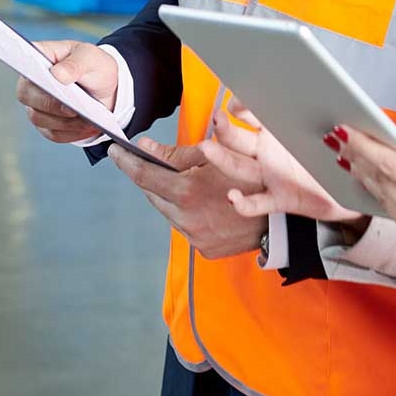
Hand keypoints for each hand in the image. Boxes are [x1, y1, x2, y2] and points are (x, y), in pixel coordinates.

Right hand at [16, 40, 117, 144]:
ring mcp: (36, 105)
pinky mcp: (46, 125)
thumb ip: (76, 63)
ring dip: (65, 121)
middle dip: (52, 103)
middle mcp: (31, 83)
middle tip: (74, 108)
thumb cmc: (94, 67)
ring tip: (89, 119)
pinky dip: (71, 132)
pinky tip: (87, 127)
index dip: (30, 73)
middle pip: (27, 95)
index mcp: (38, 58)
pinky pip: (53, 133)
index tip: (46, 81)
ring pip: (39, 118)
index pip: (24, 63)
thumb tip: (58, 74)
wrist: (106, 88)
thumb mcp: (91, 58)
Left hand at [111, 138, 267, 259]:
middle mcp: (184, 218)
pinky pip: (186, 226)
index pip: (144, 175)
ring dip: (173, 196)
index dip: (127, 162)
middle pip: (154, 194)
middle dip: (152, 178)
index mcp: (186, 191)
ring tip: (190, 183)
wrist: (281, 218)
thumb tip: (145, 146)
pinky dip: (189, 213)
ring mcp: (193, 236)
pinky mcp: (203, 248)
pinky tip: (206, 204)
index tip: (115, 152)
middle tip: (153, 162)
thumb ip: (177, 153)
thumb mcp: (216, 156)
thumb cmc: (251, 177)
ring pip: (170, 211)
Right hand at [204, 99, 360, 223]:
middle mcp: (269, 152)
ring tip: (208, 150)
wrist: (350, 191)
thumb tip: (339, 101)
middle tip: (217, 118)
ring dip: (222, 159)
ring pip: (240, 167)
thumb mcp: (338, 130)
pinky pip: (257, 203)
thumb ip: (335, 113)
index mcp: (280, 129)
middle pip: (239, 139)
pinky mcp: (279, 199)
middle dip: (224, 128)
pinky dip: (243, 202)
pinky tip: (234, 197)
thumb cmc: (338, 157)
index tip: (239, 101)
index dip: (244, 106)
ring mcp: (271, 176)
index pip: (255, 113)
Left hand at [336, 128, 395, 283]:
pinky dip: (383, 199)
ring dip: (364, 178)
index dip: (364, 146)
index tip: (346, 130)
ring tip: (348, 157)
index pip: (390, 165)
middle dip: (357, 158)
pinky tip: (374, 185)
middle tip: (336, 138)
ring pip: (384, 202)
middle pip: (380, 183)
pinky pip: (395, 219)